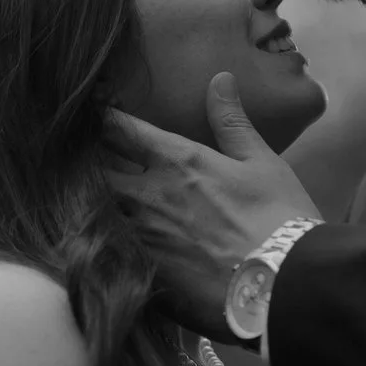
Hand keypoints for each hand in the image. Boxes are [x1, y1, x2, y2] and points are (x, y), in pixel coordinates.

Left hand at [104, 72, 322, 338]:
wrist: (285, 286)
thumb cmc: (280, 219)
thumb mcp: (261, 163)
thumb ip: (232, 122)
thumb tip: (220, 79)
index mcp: (177, 162)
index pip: (120, 129)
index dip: (99, 119)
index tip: (90, 115)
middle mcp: (148, 196)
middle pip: (92, 171)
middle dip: (83, 165)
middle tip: (80, 163)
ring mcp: (140, 238)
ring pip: (92, 214)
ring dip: (90, 206)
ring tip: (86, 206)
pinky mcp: (141, 276)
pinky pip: (107, 254)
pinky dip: (102, 246)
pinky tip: (104, 249)